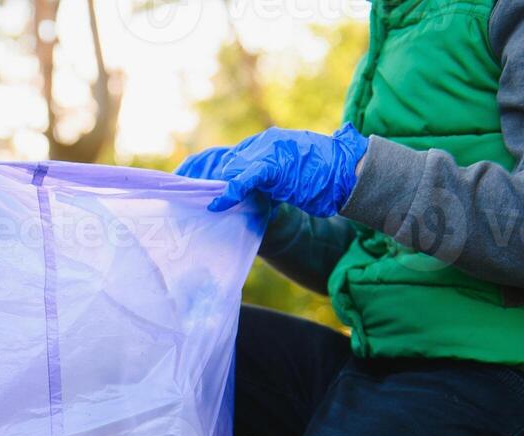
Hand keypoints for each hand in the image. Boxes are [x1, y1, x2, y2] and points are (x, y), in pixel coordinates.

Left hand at [176, 124, 368, 217]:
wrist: (348, 172)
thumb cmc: (322, 180)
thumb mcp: (286, 181)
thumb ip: (263, 184)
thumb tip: (239, 196)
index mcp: (265, 145)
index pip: (225, 156)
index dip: (202, 169)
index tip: (181, 181)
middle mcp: (263, 144)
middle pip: (221, 159)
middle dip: (197, 176)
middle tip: (176, 191)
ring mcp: (269, 152)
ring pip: (230, 166)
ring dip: (210, 184)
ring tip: (190, 198)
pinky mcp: (276, 165)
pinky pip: (247, 177)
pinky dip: (231, 190)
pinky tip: (218, 202)